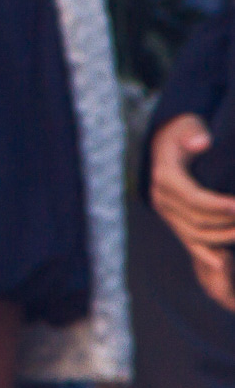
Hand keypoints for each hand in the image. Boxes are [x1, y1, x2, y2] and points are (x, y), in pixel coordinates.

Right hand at [150, 112, 234, 310]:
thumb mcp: (188, 124)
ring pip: (195, 234)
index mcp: (165, 176)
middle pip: (196, 219)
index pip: (193, 198)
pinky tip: (223, 263)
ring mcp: (167, 212)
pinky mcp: (174, 220)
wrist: (167, 143)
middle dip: (226, 222)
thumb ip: (194, 133)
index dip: (217, 205)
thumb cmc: (184, 131)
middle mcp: (162, 197)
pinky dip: (205, 254)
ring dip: (222, 236)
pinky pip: (189, 241)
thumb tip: (201, 143)